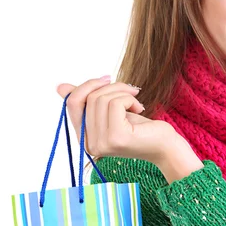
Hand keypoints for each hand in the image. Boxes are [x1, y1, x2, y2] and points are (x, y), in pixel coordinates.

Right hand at [56, 77, 177, 163]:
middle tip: (130, 90)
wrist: (164, 145)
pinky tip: (139, 108)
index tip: (106, 79)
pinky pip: (115, 103)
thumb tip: (60, 87)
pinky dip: (129, 99)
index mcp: (84, 139)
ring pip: (101, 99)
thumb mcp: (111, 111)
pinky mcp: (116, 138)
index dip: (86, 86)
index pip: (72, 104)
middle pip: (88, 98)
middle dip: (110, 87)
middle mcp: (89, 145)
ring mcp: (101, 143)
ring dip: (122, 92)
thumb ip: (88, 100)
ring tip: (135, 101)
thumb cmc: (140, 128)